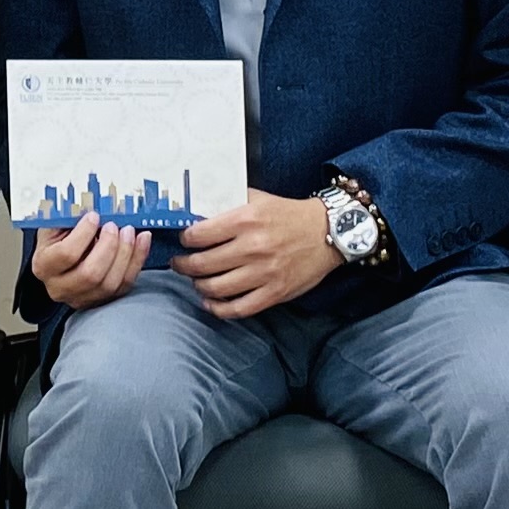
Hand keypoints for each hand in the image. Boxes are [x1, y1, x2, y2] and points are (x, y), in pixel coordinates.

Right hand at [30, 207, 151, 309]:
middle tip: (114, 225)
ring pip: (110, 283)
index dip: (84, 234)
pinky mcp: (103, 299)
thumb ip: (70, 217)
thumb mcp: (56, 224)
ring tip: (129, 230)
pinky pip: (125, 284)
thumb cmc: (59, 238)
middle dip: (108, 246)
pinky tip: (141, 240)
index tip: (94, 216)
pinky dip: (137, 260)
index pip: (66, 254)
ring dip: (125, 253)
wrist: (62, 258)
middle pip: (90, 274)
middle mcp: (61, 287)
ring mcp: (83, 298)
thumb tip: (94, 203)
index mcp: (44, 265)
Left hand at [173, 190, 340, 319]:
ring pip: (216, 288)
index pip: (198, 235)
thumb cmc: (289, 214)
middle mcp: (253, 247)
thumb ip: (228, 203)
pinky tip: (211, 303)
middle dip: (184, 265)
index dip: (184, 239)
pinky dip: (219, 309)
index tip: (183, 241)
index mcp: (245, 220)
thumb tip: (197, 210)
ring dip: (199, 286)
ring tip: (197, 281)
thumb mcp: (257, 199)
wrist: (327, 232)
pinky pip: (239, 308)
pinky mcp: (275, 292)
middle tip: (180, 263)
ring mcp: (264, 273)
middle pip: (202, 264)